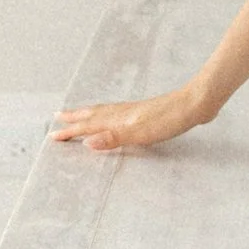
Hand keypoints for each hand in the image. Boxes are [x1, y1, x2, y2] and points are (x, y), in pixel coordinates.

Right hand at [48, 85, 211, 152]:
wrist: (195, 104)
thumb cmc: (169, 120)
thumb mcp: (140, 133)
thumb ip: (113, 138)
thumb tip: (87, 143)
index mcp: (119, 119)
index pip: (89, 127)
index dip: (71, 132)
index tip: (53, 136)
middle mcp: (123, 113)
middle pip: (93, 115)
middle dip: (74, 118)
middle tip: (57, 117)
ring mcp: (134, 111)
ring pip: (104, 111)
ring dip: (88, 114)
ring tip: (78, 113)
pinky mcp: (145, 112)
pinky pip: (116, 112)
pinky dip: (106, 113)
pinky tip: (113, 116)